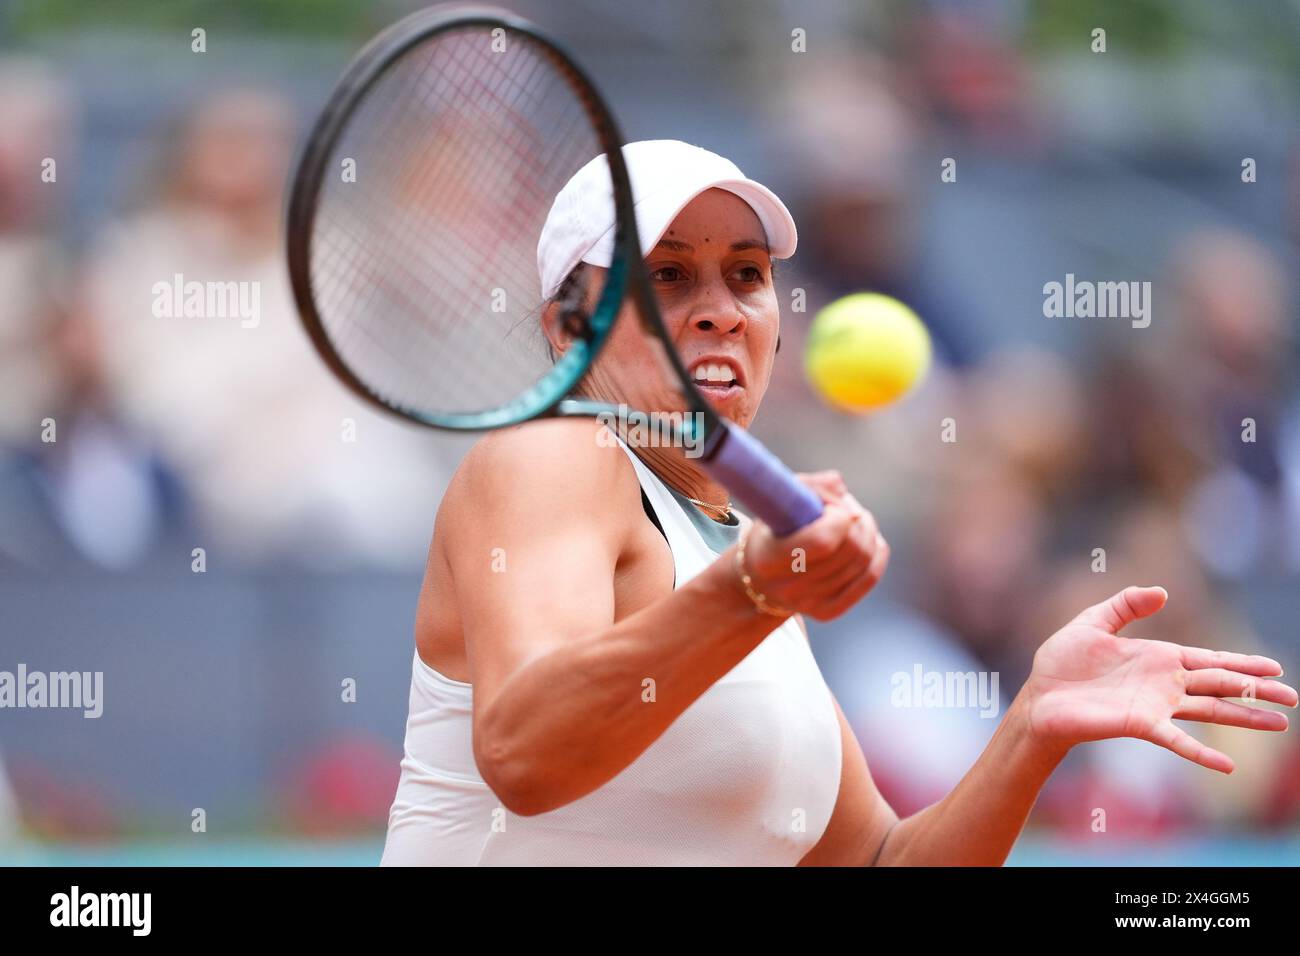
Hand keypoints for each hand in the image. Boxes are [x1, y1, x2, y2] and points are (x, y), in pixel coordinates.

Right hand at [738, 471, 887, 620]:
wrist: (758, 580)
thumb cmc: (771, 531)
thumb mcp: (777, 502)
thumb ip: (809, 486)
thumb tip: (841, 487)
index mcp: (769, 558)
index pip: (823, 540)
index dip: (839, 516)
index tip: (832, 505)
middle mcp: (788, 587)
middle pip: (849, 549)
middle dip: (856, 520)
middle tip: (848, 508)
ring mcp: (809, 604)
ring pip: (863, 561)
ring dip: (867, 532)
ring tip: (856, 519)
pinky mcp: (827, 612)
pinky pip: (868, 578)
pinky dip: (877, 553)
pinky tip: (871, 539)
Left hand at [1021, 585, 1296, 772]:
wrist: (1038, 696)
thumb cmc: (1062, 663)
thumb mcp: (1091, 621)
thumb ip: (1126, 604)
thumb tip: (1162, 591)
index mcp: (1157, 658)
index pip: (1209, 660)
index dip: (1241, 663)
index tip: (1274, 667)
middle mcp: (1164, 684)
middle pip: (1220, 685)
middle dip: (1257, 690)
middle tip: (1293, 698)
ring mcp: (1155, 706)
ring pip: (1210, 711)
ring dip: (1244, 718)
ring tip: (1280, 725)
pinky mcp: (1140, 725)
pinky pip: (1177, 740)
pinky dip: (1202, 754)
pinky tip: (1227, 767)